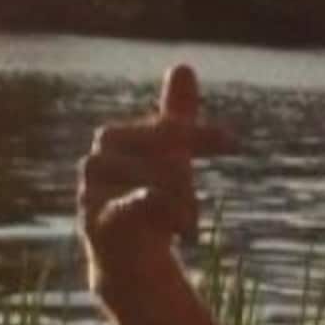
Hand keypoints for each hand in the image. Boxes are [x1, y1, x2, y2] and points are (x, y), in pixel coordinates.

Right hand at [78, 65, 232, 284]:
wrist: (125, 257)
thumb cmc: (146, 199)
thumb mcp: (168, 156)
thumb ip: (176, 117)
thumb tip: (182, 66)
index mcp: (113, 138)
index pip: (165, 126)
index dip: (198, 133)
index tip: (231, 141)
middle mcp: (97, 160)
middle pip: (161, 154)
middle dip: (185, 177)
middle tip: (193, 202)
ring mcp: (93, 192)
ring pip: (155, 181)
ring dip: (183, 204)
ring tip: (186, 227)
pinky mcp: (97, 224)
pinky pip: (134, 205)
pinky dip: (164, 212)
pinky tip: (181, 227)